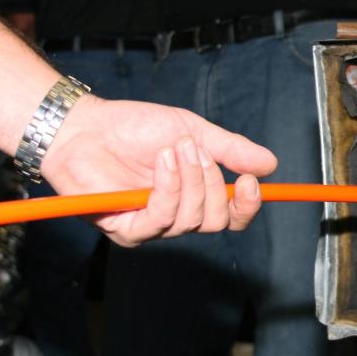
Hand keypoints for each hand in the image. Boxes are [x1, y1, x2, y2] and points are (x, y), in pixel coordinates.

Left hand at [40, 95, 277, 246]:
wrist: (86, 126)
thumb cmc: (134, 129)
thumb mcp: (192, 131)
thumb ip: (230, 150)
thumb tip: (270, 163)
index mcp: (195, 197)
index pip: (232, 217)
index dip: (247, 206)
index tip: (253, 182)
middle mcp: (176, 217)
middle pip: (216, 221)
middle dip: (213, 183)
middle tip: (196, 149)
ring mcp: (152, 226)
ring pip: (191, 219)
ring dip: (189, 180)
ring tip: (174, 147)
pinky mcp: (127, 229)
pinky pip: (161, 219)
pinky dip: (168, 188)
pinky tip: (163, 161)